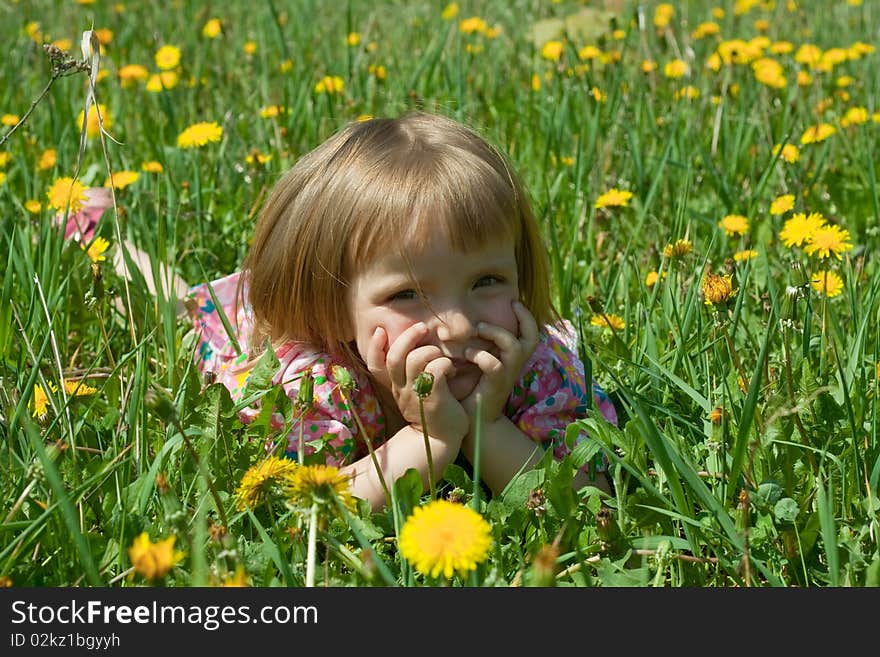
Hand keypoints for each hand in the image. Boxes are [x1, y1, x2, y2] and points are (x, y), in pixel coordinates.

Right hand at [364, 322, 467, 441]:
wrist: (441, 442)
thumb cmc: (433, 412)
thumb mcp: (416, 392)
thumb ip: (412, 373)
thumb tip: (416, 347)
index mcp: (396, 386)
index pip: (375, 366)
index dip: (375, 347)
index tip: (379, 330)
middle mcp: (402, 389)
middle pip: (396, 357)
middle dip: (408, 337)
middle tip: (422, 327)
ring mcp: (417, 394)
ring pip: (417, 359)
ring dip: (431, 351)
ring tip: (441, 357)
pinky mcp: (434, 398)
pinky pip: (436, 370)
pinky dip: (445, 364)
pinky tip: (451, 371)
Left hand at [461, 301, 538, 424]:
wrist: (474, 422)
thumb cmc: (472, 391)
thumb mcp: (478, 364)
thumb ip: (478, 345)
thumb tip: (466, 323)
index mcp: (513, 359)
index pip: (530, 334)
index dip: (527, 317)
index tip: (514, 302)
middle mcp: (514, 366)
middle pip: (532, 337)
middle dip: (524, 318)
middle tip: (510, 305)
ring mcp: (506, 376)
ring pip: (515, 347)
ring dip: (497, 333)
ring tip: (478, 328)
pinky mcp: (495, 386)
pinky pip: (494, 365)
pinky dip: (479, 355)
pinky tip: (466, 354)